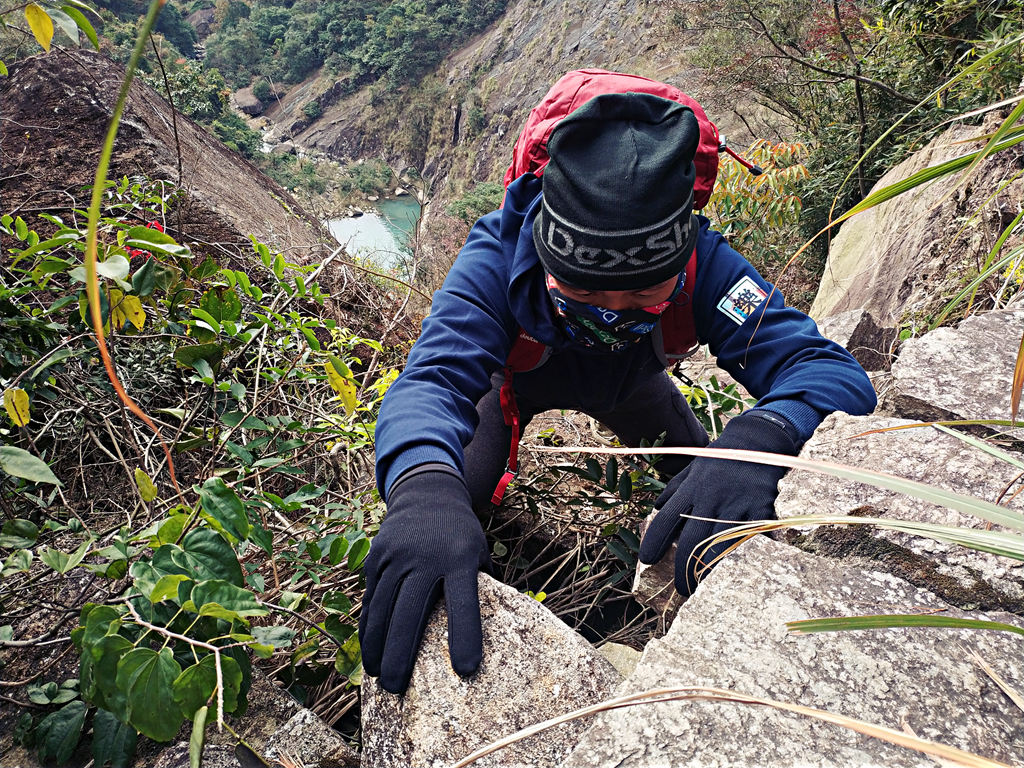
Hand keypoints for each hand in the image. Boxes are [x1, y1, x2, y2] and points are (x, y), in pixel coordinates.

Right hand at [359, 470, 490, 693]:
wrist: (427, 492)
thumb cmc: (461, 533)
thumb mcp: (479, 551)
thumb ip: (482, 584)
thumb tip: (497, 630)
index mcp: (460, 558)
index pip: (464, 602)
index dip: (465, 637)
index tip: (465, 670)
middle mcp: (425, 557)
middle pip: (410, 613)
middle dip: (401, 655)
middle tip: (397, 689)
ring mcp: (396, 556)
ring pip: (382, 609)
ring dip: (377, 647)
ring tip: (379, 677)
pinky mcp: (377, 557)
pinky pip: (371, 598)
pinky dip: (368, 627)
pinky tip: (369, 650)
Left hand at [637, 411, 800, 595]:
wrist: (758, 442)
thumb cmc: (721, 459)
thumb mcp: (694, 468)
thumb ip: (674, 489)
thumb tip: (655, 509)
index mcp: (692, 487)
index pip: (667, 517)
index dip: (655, 540)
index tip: (647, 559)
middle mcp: (711, 496)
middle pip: (693, 540)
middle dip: (684, 568)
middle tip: (681, 587)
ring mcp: (737, 504)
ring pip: (720, 545)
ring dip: (710, 570)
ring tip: (702, 587)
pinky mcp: (761, 509)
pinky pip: (749, 540)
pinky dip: (742, 557)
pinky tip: (736, 574)